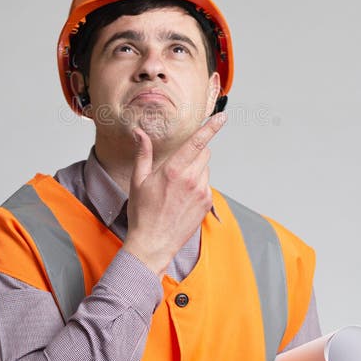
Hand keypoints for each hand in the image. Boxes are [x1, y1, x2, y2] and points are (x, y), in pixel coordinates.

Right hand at [124, 112, 226, 275]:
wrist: (153, 243)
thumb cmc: (142, 212)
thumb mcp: (138, 180)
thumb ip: (143, 153)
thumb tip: (140, 132)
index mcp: (173, 170)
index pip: (197, 142)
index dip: (211, 127)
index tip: (222, 117)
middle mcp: (191, 179)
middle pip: (204, 153)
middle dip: (194, 152)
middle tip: (177, 167)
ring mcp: (202, 192)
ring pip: (206, 168)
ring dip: (196, 169)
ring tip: (177, 187)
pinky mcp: (207, 203)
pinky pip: (207, 184)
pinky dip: (198, 185)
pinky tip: (183, 198)